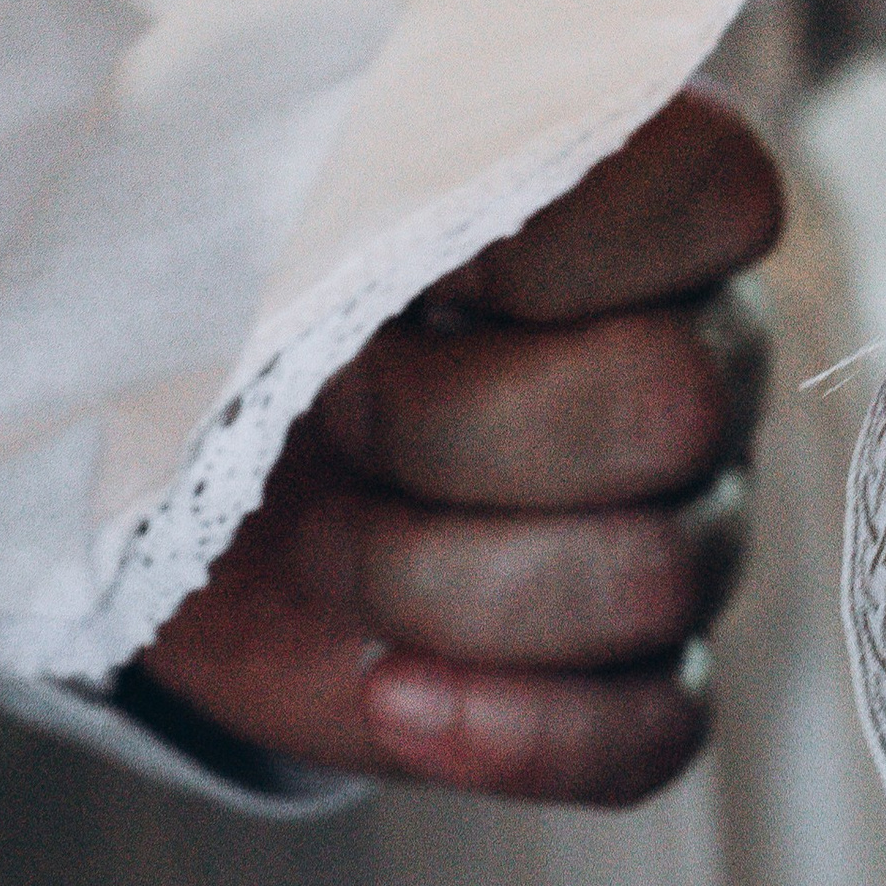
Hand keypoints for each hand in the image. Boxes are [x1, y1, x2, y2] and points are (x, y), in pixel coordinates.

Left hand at [132, 92, 780, 805]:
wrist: (165, 447)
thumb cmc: (238, 278)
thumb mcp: (271, 179)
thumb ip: (368, 151)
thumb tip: (416, 184)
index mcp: (637, 196)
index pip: (721, 189)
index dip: (557, 236)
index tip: (404, 255)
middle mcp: (699, 351)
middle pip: (676, 401)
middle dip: (447, 421)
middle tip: (322, 399)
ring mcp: (687, 522)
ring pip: (654, 579)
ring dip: (435, 575)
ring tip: (319, 537)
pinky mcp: (628, 679)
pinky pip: (653, 735)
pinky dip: (506, 726)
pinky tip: (387, 692)